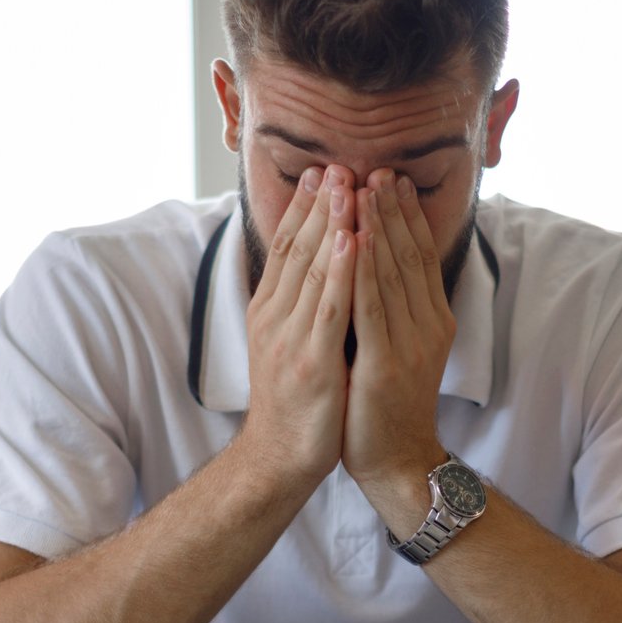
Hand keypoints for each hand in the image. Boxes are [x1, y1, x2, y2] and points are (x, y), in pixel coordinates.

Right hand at [242, 163, 358, 485]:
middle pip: (297, 249)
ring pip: (312, 270)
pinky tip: (353, 240)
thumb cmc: (294, 403)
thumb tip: (317, 264)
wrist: (280, 459)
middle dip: (319, 205)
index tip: (320, 171)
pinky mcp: (311, 362)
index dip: (303, 208)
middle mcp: (274, 317)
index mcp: (269, 310)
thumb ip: (298, 304)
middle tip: (336, 163)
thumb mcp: (289, 343)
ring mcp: (290, 339)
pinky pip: (329, 308)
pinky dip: (341, 271)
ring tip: (348, 186)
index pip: (286, 247)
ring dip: (331, 224)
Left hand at [343, 168, 454, 486]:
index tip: (392, 179)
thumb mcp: (399, 348)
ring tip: (365, 187)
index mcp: (431, 320)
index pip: (419, 256)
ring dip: (377, 227)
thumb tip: (380, 264)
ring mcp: (408, 345)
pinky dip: (362, 269)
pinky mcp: (384, 364)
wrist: (394, 460)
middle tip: (379, 167)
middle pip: (408, 256)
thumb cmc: (386, 405)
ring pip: (391, 273)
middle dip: (391, 210)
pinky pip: (371, 307)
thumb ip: (396, 308)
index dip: (407, 216)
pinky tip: (354, 238)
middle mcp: (426, 326)